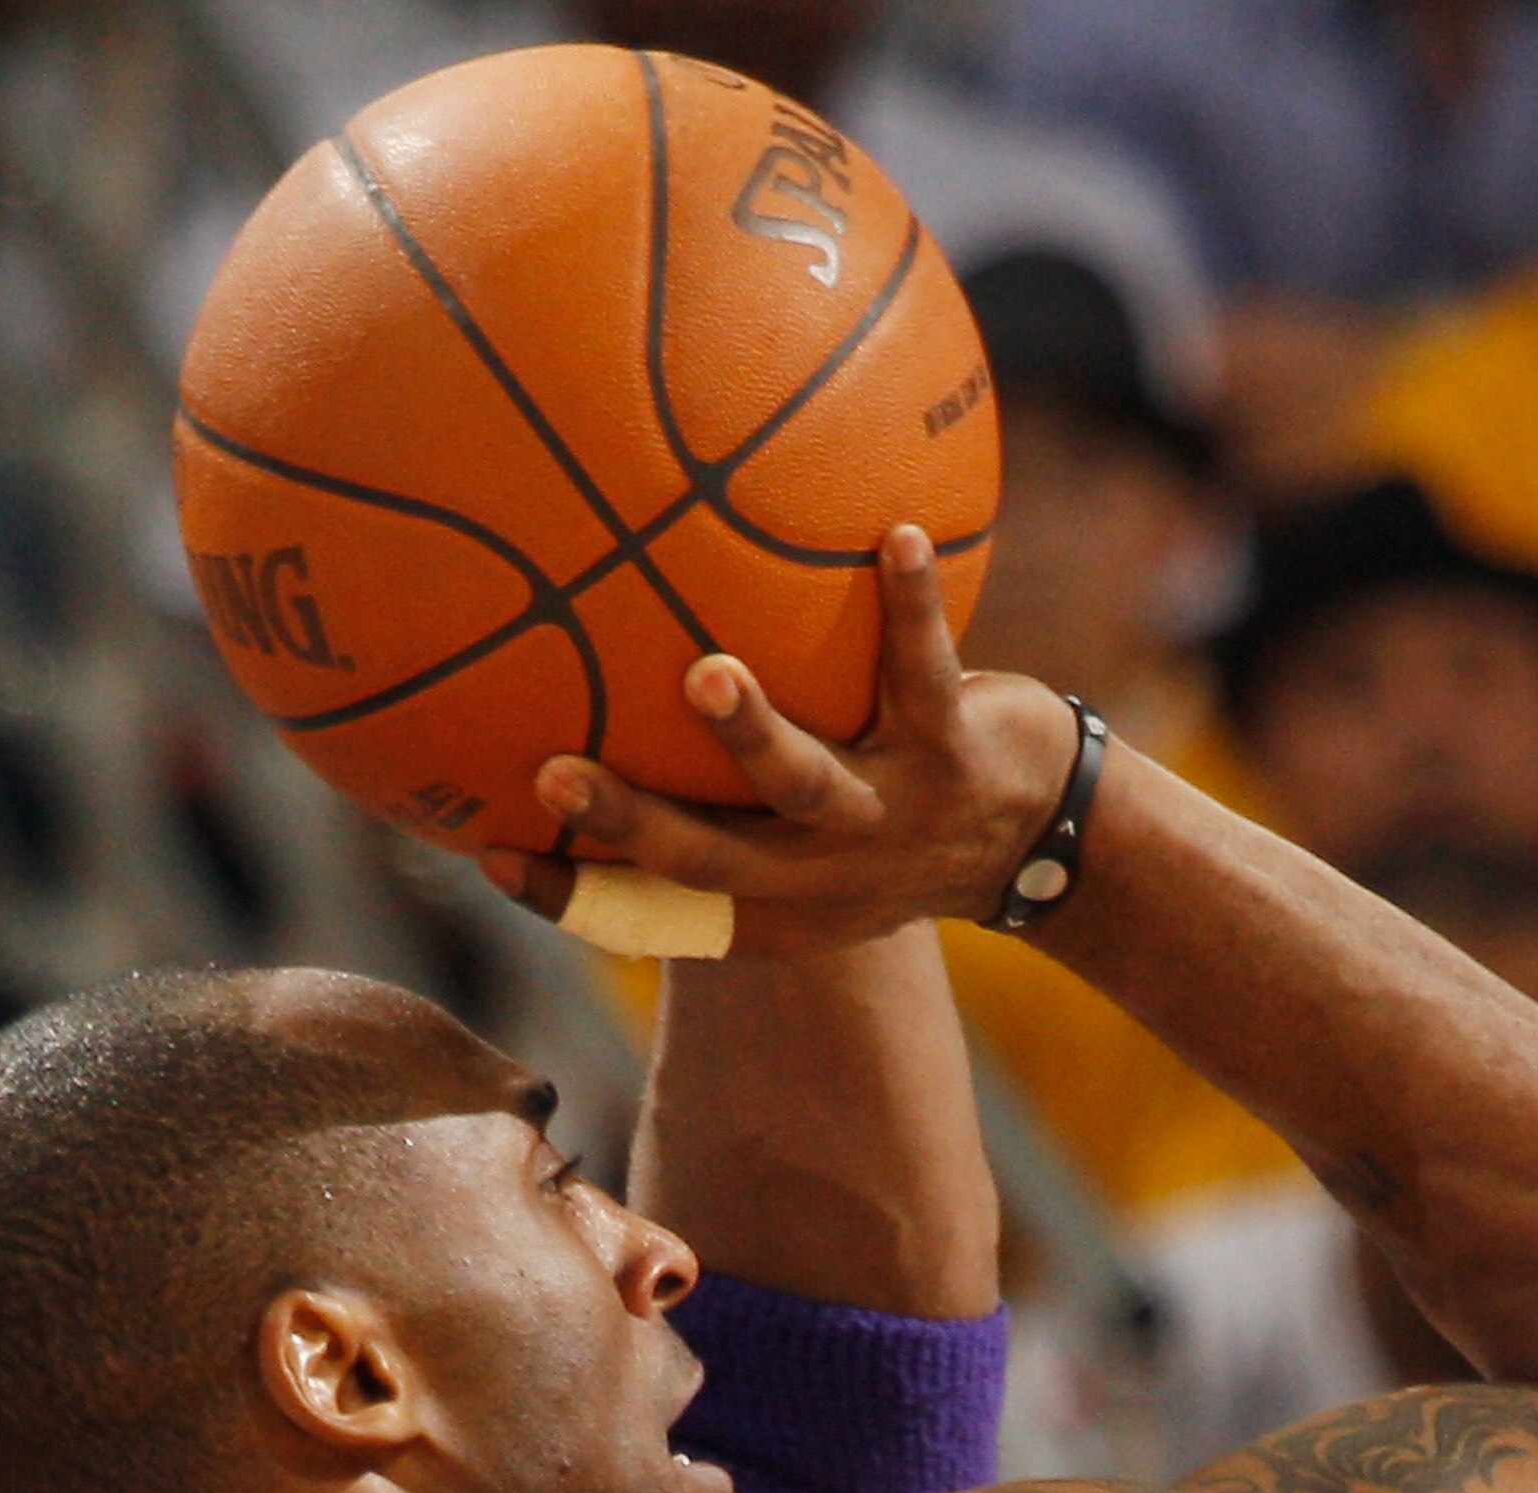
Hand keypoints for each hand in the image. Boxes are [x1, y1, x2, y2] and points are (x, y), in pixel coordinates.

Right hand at [481, 531, 1074, 950]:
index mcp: (771, 902)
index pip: (656, 910)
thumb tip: (594, 671)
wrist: (1047, 839)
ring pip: (809, 785)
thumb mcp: (804, 827)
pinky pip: (924, 672)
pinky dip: (910, 605)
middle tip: (558, 775)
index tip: (491, 849)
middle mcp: (822, 874)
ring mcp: (890, 818)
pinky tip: (897, 536)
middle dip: (633, 824)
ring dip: (755, 736)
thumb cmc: (891, 813)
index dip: (573, 896)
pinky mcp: (956, 756)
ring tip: (709, 678)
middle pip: (711, 860)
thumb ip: (717, 785)